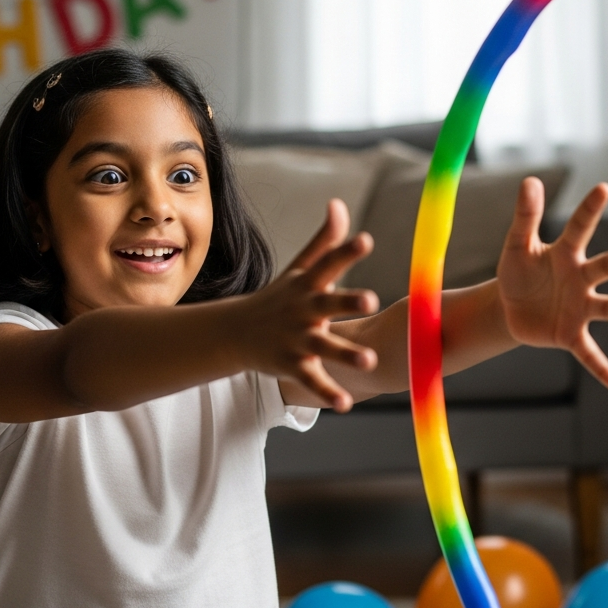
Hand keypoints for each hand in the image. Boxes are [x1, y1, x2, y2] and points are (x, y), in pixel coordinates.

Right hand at [236, 200, 378, 411]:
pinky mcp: (291, 366)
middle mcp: (303, 312)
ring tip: (369, 362)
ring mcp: (296, 340)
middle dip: (348, 301)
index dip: (346, 252)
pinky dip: (327, 394)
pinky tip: (345, 405)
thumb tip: (339, 203)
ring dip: (345, 355)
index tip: (366, 240)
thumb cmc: (278, 298)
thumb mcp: (300, 269)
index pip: (328, 265)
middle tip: (372, 297)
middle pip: (328, 305)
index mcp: (308, 286)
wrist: (235, 333)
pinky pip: (312, 382)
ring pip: (323, 348)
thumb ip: (324, 241)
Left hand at [496, 179, 607, 391]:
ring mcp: (579, 308)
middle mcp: (580, 279)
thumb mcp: (515, 245)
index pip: (579, 228)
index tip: (603, 188)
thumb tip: (529, 180)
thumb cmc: (519, 271)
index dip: (590, 209)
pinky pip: (590, 354)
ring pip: (607, 307)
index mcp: (566, 253)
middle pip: (605, 267)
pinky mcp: (570, 334)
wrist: (509, 308)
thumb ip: (524, 216)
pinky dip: (604, 369)